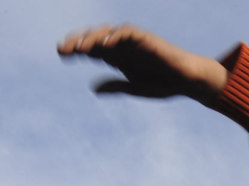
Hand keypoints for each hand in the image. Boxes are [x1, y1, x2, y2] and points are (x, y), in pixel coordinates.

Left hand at [57, 24, 228, 101]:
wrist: (187, 81)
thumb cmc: (163, 84)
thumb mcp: (134, 87)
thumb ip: (115, 86)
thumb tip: (93, 89)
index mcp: (117, 56)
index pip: (91, 48)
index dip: (75, 48)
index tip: (61, 53)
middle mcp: (121, 45)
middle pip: (94, 39)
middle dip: (78, 42)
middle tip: (64, 50)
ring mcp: (132, 40)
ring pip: (107, 33)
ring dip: (92, 39)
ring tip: (80, 48)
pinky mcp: (144, 38)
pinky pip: (126, 33)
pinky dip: (115, 37)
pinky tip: (104, 46)